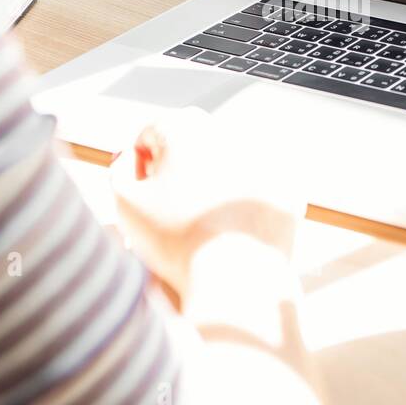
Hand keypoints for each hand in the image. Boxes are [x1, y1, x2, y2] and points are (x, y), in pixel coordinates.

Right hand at [109, 108, 303, 299]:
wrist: (236, 279)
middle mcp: (227, 131)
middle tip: (171, 213)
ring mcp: (263, 156)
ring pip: (225, 165)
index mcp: (183, 125)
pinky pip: (256, 188)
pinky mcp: (286, 184)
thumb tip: (130, 157)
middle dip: (177, 172)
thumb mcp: (126, 202)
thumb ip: (120, 170)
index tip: (144, 199)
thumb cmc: (174, 240)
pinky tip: (232, 229)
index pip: (149, 136)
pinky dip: (243, 204)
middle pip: (189, 145)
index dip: (140, 169)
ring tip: (201, 224)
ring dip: (211, 185)